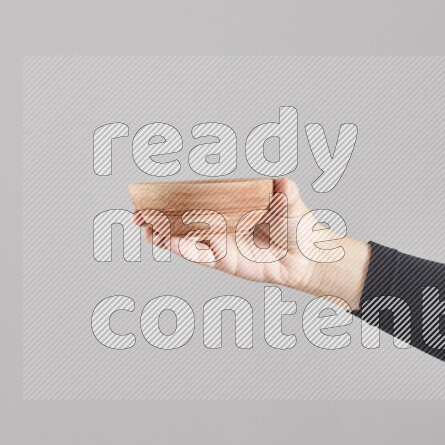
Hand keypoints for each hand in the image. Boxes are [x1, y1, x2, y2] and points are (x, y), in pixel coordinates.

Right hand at [133, 178, 370, 309]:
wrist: (307, 256)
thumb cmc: (297, 225)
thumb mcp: (291, 203)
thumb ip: (286, 192)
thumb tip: (284, 182)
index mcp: (230, 205)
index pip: (197, 199)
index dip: (174, 198)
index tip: (152, 194)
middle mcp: (221, 223)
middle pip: (183, 220)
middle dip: (159, 218)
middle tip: (137, 214)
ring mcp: (221, 242)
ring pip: (186, 238)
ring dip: (165, 235)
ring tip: (145, 229)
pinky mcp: (224, 261)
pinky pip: (199, 255)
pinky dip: (183, 248)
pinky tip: (167, 243)